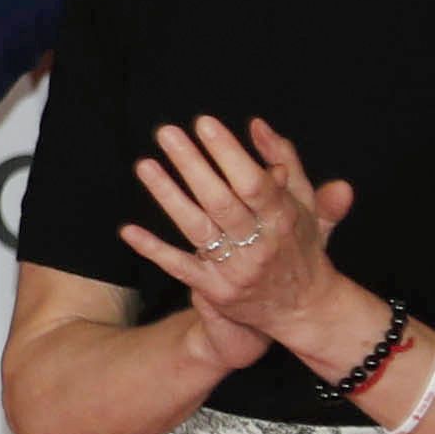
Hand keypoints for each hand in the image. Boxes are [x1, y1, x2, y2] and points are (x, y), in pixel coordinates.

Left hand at [119, 116, 361, 362]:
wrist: (305, 309)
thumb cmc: (303, 245)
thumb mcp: (306, 202)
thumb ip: (286, 160)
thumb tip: (257, 124)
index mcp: (283, 218)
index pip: (253, 182)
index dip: (228, 153)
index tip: (204, 124)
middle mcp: (259, 244)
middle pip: (221, 202)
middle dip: (192, 165)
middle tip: (167, 132)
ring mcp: (235, 269)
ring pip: (197, 228)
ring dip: (168, 196)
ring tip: (145, 164)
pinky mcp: (215, 289)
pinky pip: (180, 267)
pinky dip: (153, 249)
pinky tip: (129, 230)